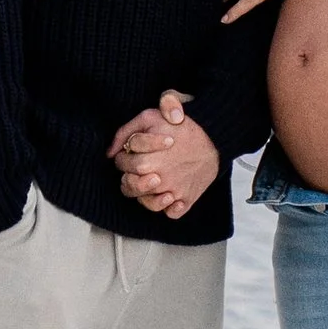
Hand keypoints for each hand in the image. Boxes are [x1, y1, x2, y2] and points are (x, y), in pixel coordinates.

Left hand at [108, 93, 220, 219]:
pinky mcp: (187, 199)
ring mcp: (174, 190)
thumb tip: (112, 150)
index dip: (123, 155)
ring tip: (151, 180)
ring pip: (147, 203)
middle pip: (130, 185)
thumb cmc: (185, 126)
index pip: (121, 162)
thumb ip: (128, 128)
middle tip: (138, 166)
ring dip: (144, 193)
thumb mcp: (153, 114)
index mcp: (148, 157)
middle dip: (129, 174)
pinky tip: (168, 196)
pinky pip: (171, 214)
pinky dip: (168, 208)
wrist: (215, 136)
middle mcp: (160, 176)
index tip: (131, 151)